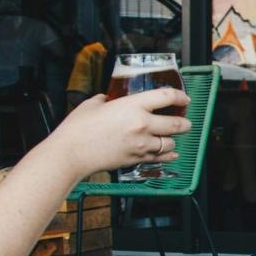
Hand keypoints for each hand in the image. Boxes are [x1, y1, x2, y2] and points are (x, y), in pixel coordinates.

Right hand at [29, 90, 191, 179]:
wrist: (70, 154)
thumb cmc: (78, 129)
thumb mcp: (94, 104)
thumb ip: (107, 99)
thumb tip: (111, 99)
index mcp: (133, 106)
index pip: (167, 97)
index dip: (180, 97)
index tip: (184, 98)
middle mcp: (142, 125)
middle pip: (177, 124)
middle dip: (185, 123)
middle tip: (185, 121)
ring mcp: (141, 144)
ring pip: (170, 143)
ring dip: (173, 140)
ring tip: (171, 136)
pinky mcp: (136, 159)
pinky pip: (160, 157)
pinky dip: (168, 155)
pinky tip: (171, 153)